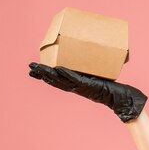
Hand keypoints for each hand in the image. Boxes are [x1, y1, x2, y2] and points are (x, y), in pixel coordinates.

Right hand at [28, 62, 147, 122]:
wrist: (119, 98)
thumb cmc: (109, 86)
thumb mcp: (95, 76)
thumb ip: (89, 67)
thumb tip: (89, 51)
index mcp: (75, 85)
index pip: (56, 80)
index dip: (44, 76)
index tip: (33, 70)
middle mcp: (75, 87)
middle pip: (55, 80)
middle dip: (41, 74)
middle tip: (29, 67)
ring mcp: (81, 87)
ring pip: (61, 80)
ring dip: (49, 73)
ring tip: (38, 68)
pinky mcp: (88, 85)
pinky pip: (75, 79)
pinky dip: (67, 74)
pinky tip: (58, 68)